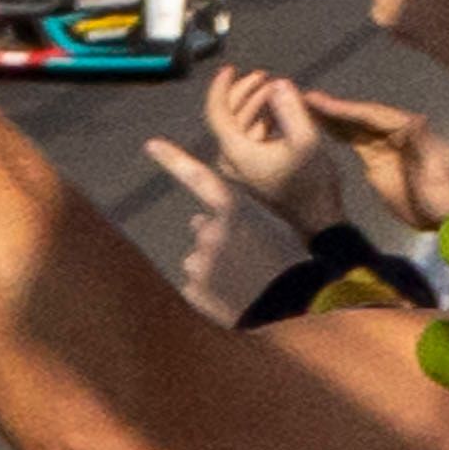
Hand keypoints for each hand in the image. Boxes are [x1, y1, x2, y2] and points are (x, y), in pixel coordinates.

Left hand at [140, 137, 309, 321]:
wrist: (298, 305)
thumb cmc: (291, 263)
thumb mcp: (273, 229)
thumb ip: (234, 218)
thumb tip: (195, 220)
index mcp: (235, 211)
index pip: (200, 178)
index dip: (174, 160)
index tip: (150, 144)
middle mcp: (211, 232)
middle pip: (205, 230)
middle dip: (220, 240)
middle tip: (251, 258)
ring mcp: (200, 262)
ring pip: (201, 260)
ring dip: (217, 268)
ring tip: (248, 281)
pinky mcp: (194, 290)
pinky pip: (198, 286)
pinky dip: (213, 292)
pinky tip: (236, 297)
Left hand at [190, 63, 358, 226]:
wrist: (317, 219)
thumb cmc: (312, 183)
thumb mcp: (307, 141)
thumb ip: (291, 109)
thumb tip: (277, 83)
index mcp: (236, 152)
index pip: (217, 112)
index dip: (221, 87)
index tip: (230, 68)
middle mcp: (230, 160)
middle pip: (228, 116)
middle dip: (245, 91)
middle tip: (265, 75)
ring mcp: (239, 166)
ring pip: (240, 126)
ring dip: (256, 104)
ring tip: (278, 90)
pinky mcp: (251, 170)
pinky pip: (250, 137)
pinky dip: (262, 120)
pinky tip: (280, 111)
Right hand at [231, 68, 448, 233]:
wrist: (445, 217)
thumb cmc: (442, 194)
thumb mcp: (436, 170)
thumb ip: (425, 146)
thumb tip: (413, 120)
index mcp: (409, 129)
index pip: (372, 115)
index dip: (346, 108)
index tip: (320, 102)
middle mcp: (396, 131)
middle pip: (360, 115)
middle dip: (334, 108)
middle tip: (303, 98)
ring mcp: (386, 144)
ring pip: (354, 125)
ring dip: (331, 116)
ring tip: (304, 108)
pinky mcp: (377, 159)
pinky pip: (354, 139)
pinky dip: (337, 131)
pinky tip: (320, 127)